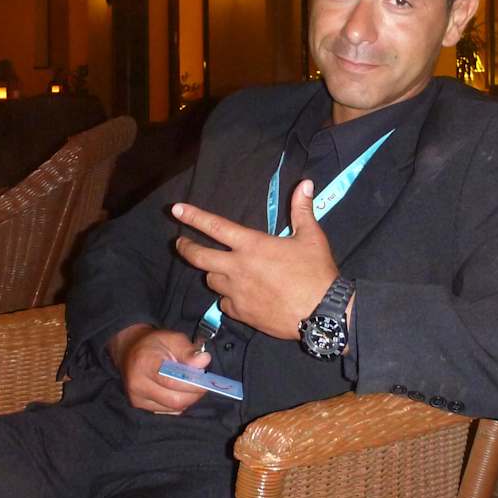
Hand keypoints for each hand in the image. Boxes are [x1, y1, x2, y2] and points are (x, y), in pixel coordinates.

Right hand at [109, 324, 211, 414]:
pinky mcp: (139, 406)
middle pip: (174, 399)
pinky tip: (180, 390)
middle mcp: (137, 384)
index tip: (206, 379)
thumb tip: (204, 361)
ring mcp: (137, 398)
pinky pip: (168, 411)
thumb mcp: (173, 339)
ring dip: (188, 398)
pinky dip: (179, 403)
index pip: (172, 380)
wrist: (129, 351)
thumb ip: (188, 351)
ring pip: (173, 408)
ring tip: (191, 384)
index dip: (192, 383)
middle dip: (194, 393)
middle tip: (204, 383)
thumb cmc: (154, 344)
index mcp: (144, 362)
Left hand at [172, 180, 338, 340]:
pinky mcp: (241, 313)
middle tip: (180, 243)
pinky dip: (227, 297)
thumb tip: (306, 184)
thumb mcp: (311, 236)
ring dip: (212, 272)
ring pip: (211, 280)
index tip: (175, 210)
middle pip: (199, 257)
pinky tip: (237, 295)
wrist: (321, 314)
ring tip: (218, 269)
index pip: (215, 226)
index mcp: (252, 245)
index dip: (193, 216)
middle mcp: (237, 268)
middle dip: (186, 248)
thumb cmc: (316, 272)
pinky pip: (224, 302)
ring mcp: (236, 293)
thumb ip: (302, 209)